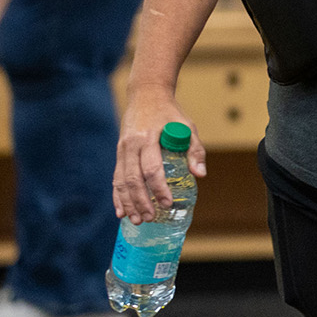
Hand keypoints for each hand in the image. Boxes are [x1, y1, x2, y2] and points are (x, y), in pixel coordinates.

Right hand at [114, 89, 204, 222]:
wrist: (146, 95)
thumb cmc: (170, 113)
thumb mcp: (187, 126)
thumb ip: (194, 150)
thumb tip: (200, 174)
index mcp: (148, 137)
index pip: (152, 168)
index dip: (159, 188)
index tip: (167, 202)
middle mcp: (131, 145)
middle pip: (133, 178)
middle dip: (141, 201)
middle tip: (150, 218)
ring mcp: (122, 149)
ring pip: (121, 181)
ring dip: (128, 202)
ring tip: (137, 220)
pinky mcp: (118, 153)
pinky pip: (116, 178)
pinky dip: (117, 196)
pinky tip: (121, 211)